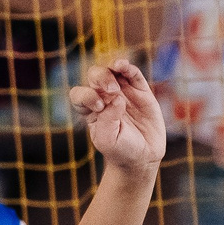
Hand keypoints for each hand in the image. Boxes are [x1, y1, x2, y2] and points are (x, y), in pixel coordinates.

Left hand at [68, 58, 166, 173]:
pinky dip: (127, 67)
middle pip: (95, 76)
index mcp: (90, 110)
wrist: (143, 157)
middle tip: (113, 90)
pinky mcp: (141, 90)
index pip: (80, 94)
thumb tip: (117, 98)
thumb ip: (108, 119)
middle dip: (101, 78)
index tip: (99, 107)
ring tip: (118, 71)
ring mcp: (123, 92)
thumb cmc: (121, 150)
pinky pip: (132, 73)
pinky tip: (124, 66)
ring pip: (113, 70)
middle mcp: (104, 97)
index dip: (86, 96)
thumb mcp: (108, 140)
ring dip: (112, 68)